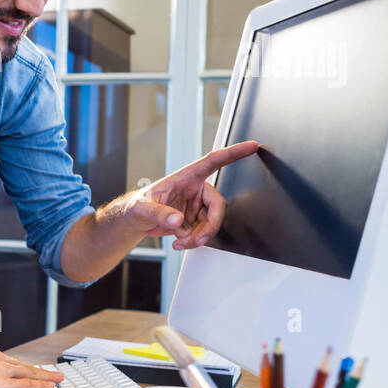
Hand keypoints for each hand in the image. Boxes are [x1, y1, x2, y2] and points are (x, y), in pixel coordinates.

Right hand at [0, 350, 66, 387]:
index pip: (13, 364)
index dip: (26, 369)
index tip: (34, 371)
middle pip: (25, 367)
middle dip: (42, 371)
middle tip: (55, 373)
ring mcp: (3, 372)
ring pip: (30, 373)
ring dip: (46, 377)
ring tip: (58, 379)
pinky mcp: (5, 385)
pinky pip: (28, 384)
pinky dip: (41, 385)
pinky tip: (51, 386)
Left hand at [120, 140, 258, 249]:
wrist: (135, 221)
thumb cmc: (136, 206)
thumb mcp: (142, 208)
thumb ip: (159, 213)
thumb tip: (178, 220)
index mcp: (186, 177)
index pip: (213, 161)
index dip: (234, 153)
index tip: (251, 146)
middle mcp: (195, 190)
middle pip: (218, 206)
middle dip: (210, 226)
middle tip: (198, 240)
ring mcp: (197, 205)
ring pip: (212, 222)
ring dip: (199, 237)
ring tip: (180, 242)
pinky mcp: (196, 220)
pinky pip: (204, 232)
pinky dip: (193, 240)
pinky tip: (179, 241)